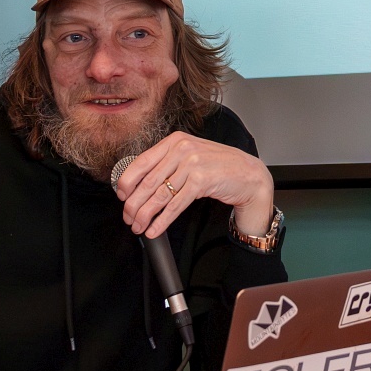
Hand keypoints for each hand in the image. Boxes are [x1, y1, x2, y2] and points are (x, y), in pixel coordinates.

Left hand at [114, 130, 274, 243]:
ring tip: (138, 227)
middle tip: (128, 218)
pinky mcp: (202, 181)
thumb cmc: (219, 167)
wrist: (248, 174)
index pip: (141, 162)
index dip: (127, 182)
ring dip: (145, 216)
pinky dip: (162, 221)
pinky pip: (175, 205)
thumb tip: (139, 185)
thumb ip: (167, 164)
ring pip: (159, 195)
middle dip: (133, 204)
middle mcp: (182, 149)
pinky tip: (155, 229)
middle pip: (147, 182)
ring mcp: (192, 164)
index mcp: (174, 141)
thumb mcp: (190, 157)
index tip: (121, 196)